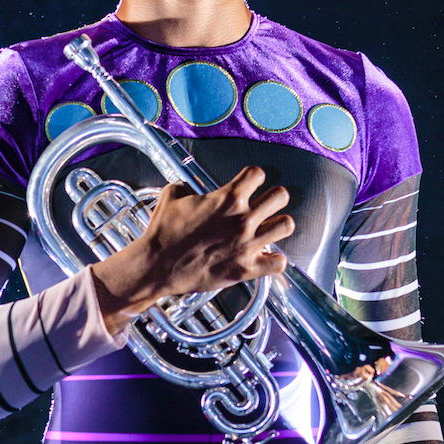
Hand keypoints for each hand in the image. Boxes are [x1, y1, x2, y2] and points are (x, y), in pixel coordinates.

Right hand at [92, 166, 294, 333]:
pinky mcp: (246, 269)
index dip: (253, 177)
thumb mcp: (172, 195)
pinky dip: (275, 260)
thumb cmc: (164, 232)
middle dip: (274, 198)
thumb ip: (189, 186)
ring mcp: (248, 245)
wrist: (157, 265)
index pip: (258, 174)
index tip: (249, 184)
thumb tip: (193, 188)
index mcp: (227, 198)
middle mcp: (243, 219)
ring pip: (286, 226)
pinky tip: (265, 257)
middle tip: (264, 205)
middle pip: (280, 196)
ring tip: (268, 229)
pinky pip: (279, 263)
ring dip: (278, 226)